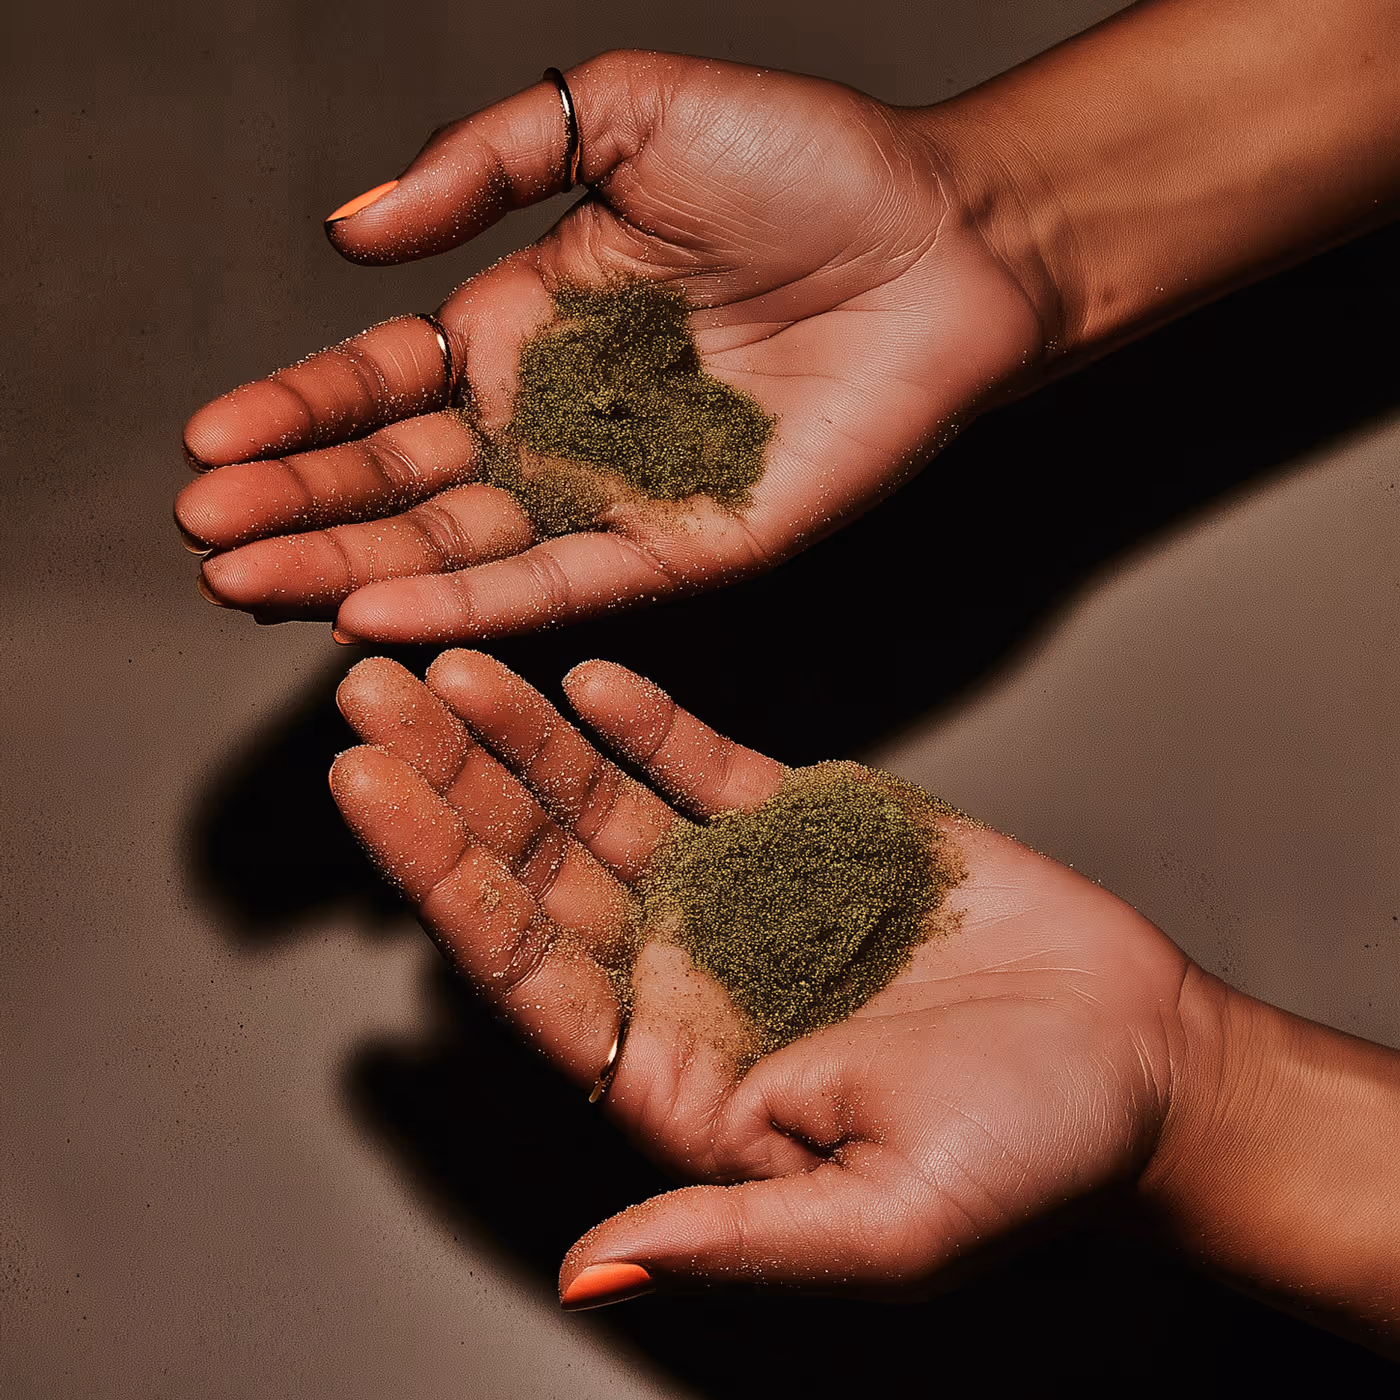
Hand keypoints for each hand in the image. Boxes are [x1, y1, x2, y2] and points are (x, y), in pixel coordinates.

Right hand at [176, 52, 1043, 640]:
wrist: (946, 240)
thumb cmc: (807, 165)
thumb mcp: (622, 116)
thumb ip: (483, 165)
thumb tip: (348, 233)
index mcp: (529, 326)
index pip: (382, 385)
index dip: (295, 415)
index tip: (210, 440)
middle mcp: (557, 423)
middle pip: (401, 481)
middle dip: (298, 507)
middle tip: (204, 531)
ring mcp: (614, 495)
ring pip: (458, 548)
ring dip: (350, 566)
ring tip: (245, 580)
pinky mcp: (681, 550)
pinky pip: (558, 585)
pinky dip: (467, 605)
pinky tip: (375, 611)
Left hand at [329, 651, 1194, 1303]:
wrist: (1137, 1062)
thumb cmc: (1026, 1163)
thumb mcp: (884, 1228)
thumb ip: (734, 1234)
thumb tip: (593, 1269)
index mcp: (678, 1078)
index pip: (525, 971)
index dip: (442, 879)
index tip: (370, 787)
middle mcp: (686, 978)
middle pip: (538, 871)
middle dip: (453, 782)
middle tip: (373, 693)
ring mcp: (739, 895)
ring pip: (602, 807)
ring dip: (525, 737)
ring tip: (453, 662)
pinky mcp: (808, 832)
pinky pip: (706, 768)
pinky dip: (649, 724)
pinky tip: (591, 680)